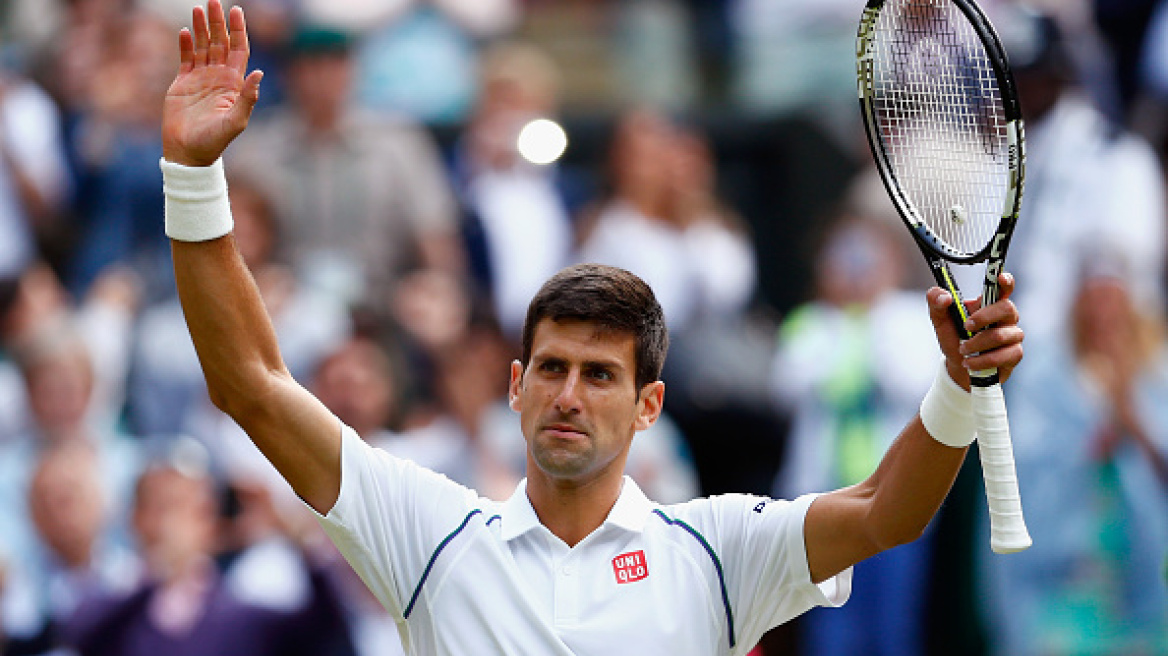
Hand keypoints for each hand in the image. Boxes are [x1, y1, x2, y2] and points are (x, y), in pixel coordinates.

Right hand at [162, 0, 262, 165]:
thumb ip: (248, 98)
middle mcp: (218, 78)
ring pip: (202, 47)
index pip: (238, 50)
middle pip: (220, 43)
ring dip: (201, 29)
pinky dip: (185, 45)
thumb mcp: (236, 121)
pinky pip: (185, 59)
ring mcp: (200, 79)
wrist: (189, 153)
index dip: (238, 31)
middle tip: (214, 1)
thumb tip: (260, 73)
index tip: (237, 11)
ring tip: (198, 9)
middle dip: (218, 23)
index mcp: (233, 84)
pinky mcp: (182, 84)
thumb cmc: (214, 141)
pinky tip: (185, 31)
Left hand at [927, 272, 1023, 390]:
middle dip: (983, 318)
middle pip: (1006, 308)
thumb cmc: (955, 337)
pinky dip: (981, 361)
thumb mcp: (940, 320)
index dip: (1005, 281)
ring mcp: (1013, 335)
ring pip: (1001, 336)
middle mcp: (1006, 317)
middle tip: (965, 326)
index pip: (1003, 287)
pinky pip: (1003, 356)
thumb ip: (936, 302)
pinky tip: (970, 363)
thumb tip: (944, 297)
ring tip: (963, 350)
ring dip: (976, 344)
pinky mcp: (1014, 354)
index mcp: (990, 303)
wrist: (958, 365)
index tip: (1001, 278)